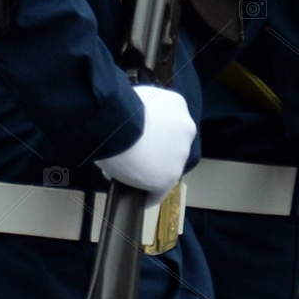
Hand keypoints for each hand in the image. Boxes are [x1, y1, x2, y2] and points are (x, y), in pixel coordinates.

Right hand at [95, 85, 195, 201]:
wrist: (114, 123)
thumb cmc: (115, 109)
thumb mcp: (131, 99)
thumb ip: (139, 112)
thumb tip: (131, 133)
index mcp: (175, 104)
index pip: (168, 124)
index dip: (152, 134)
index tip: (139, 141)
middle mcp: (185, 128)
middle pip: (169, 147)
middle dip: (152, 153)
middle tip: (129, 157)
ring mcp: (179, 153)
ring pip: (164, 168)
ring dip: (148, 173)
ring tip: (125, 175)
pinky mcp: (169, 176)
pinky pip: (158, 192)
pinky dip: (147, 196)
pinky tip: (136, 199)